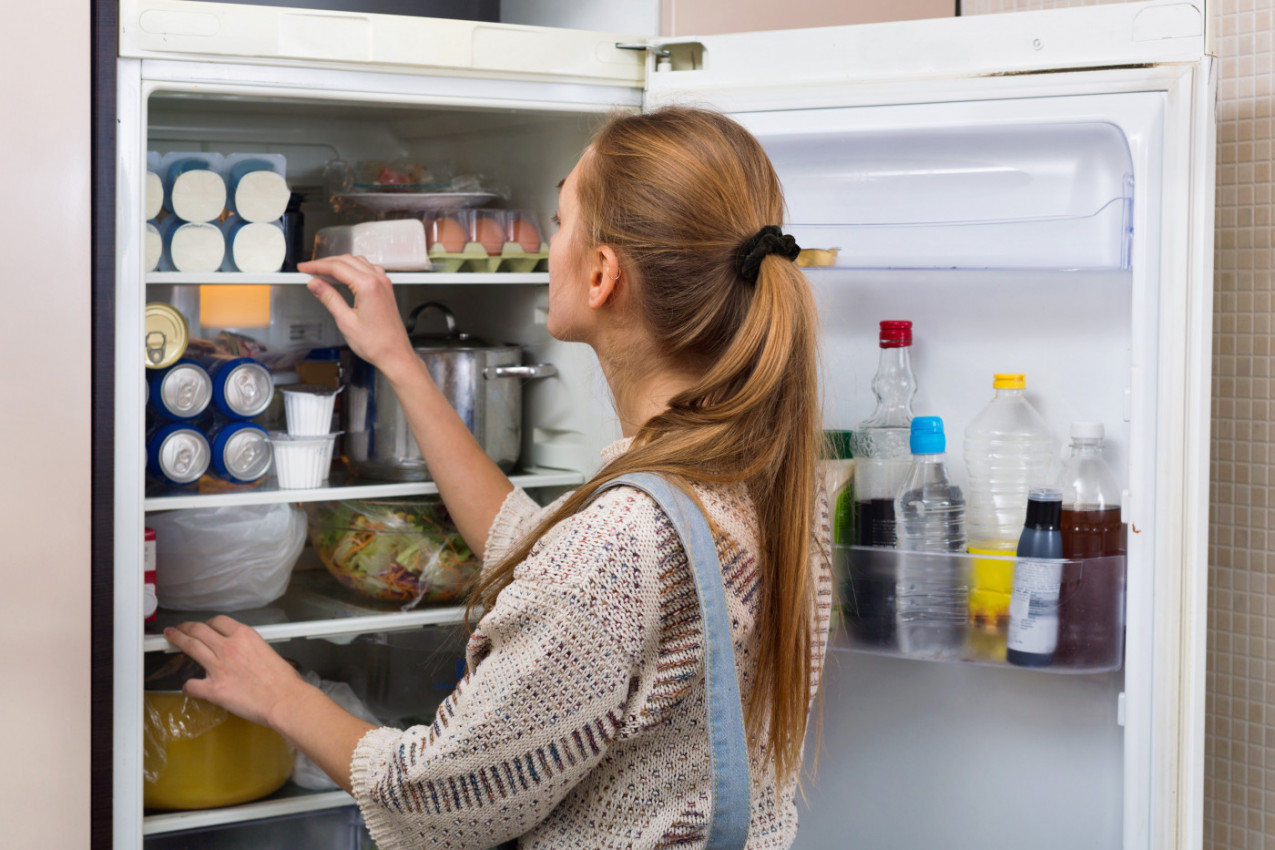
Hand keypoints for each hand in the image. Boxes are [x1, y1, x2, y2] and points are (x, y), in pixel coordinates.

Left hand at [163, 616, 310, 730]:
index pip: (218, 621)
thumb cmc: (283, 679)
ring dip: (178, 640)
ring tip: (171, 638)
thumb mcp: (267, 650)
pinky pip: (191, 685)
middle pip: (199, 630)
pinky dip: (188, 686)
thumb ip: (249, 648)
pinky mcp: (213, 689)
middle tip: (178, 629)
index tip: (203, 626)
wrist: (284, 699)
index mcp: (244, 635)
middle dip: (185, 628)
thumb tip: (242, 655)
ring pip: (190, 647)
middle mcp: (228, 647)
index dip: (207, 623)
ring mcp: (218, 667)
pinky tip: (188, 688)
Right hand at [298, 255, 418, 380]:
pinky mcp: (386, 289)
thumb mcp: (345, 321)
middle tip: (310, 270)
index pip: (336, 267)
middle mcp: (378, 281)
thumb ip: (329, 298)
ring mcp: (384, 284)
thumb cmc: (376, 343)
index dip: (316, 266)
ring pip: (358, 262)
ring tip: (323, 273)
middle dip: (325, 263)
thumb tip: (315, 284)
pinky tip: (345, 276)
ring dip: (339, 264)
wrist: (395, 354)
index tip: (304, 268)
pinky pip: (369, 269)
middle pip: (346, 261)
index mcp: (368, 286)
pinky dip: (354, 268)